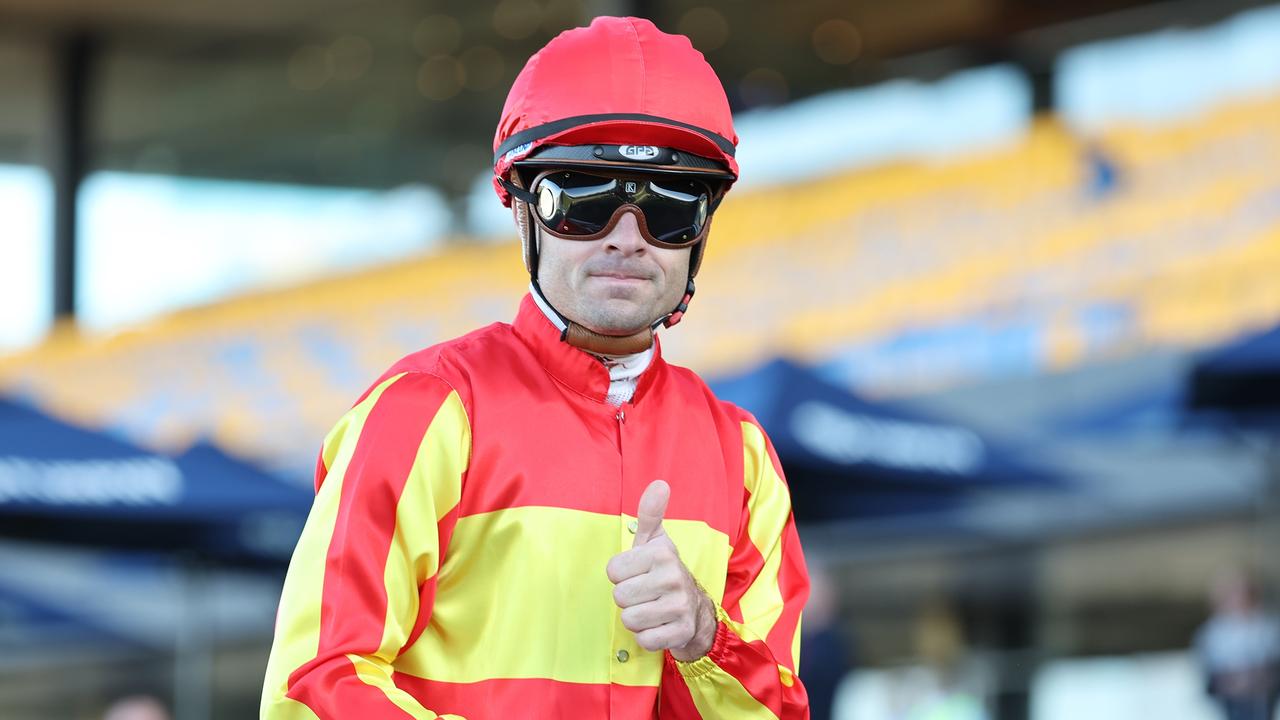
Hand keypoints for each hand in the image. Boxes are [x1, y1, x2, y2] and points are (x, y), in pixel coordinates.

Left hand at [606, 480, 716, 661]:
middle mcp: (673, 577)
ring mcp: (680, 606)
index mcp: (662, 553)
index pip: (613, 572)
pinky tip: (660, 626)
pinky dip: (648, 637)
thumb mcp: (655, 540)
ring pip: (629, 619)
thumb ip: (650, 512)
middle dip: (628, 599)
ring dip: (637, 618)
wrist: (696, 610)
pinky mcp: (681, 632)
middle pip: (619, 597)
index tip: (638, 574)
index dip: (622, 575)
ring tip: (652, 609)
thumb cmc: (664, 572)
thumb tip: (659, 483)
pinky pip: (644, 639)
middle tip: (646, 594)